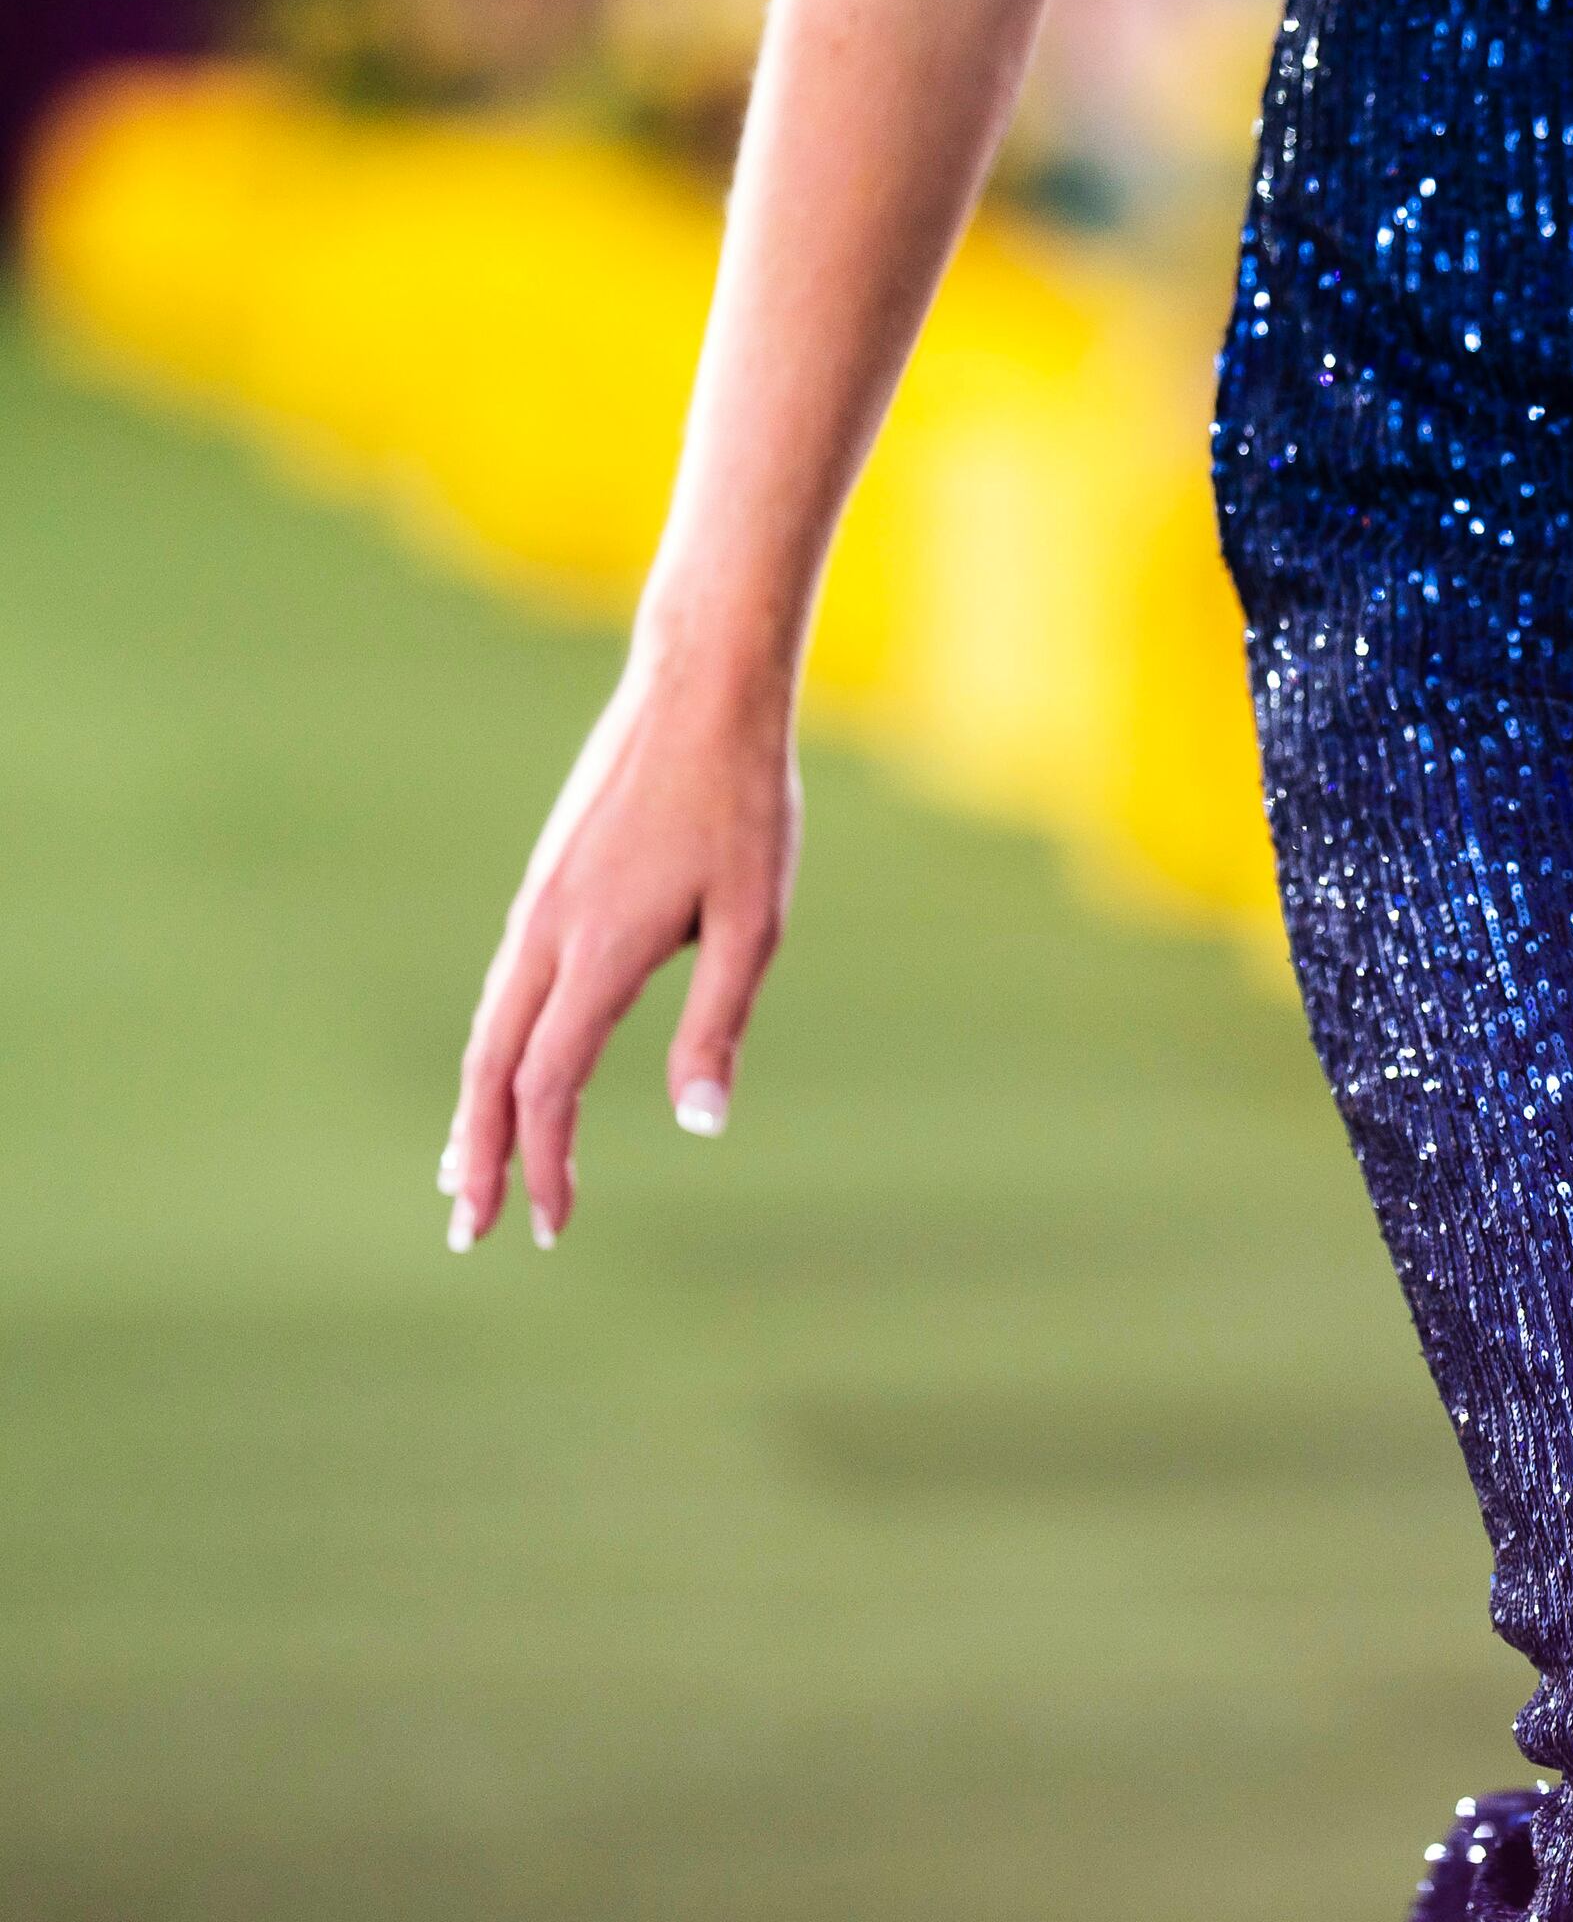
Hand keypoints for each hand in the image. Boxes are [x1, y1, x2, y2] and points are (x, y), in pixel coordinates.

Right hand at [443, 653, 797, 1248]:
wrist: (699, 691)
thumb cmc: (744, 806)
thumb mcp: (754, 924)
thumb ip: (718, 1024)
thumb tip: (701, 1123)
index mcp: (599, 952)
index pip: (548, 1085)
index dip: (546, 1163)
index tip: (550, 1229)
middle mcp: (548, 933)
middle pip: (491, 1068)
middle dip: (480, 1155)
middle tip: (469, 1230)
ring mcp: (539, 904)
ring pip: (489, 1027)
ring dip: (477, 1107)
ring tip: (470, 1172)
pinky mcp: (547, 884)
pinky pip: (504, 987)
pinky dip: (493, 1048)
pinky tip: (504, 1072)